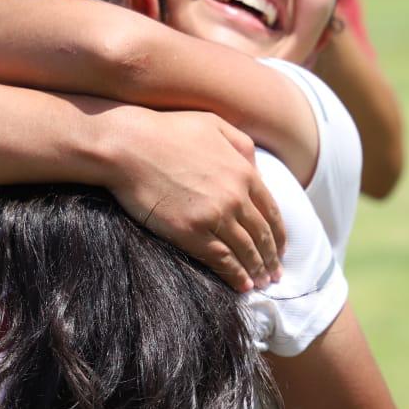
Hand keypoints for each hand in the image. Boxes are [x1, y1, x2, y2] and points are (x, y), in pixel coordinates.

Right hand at [100, 106, 286, 293]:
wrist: (128, 145)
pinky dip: (235, 276)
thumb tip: (257, 169)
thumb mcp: (213, 123)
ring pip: (246, 250)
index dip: (278, 234)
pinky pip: (222, 260)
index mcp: (243, 171)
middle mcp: (235, 195)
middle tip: (275, 274)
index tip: (279, 249)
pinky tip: (242, 285)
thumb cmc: (166, 131)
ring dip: (256, 270)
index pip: (271, 210)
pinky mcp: (191, 233)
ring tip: (261, 283)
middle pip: (262, 234)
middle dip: (271, 257)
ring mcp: (214, 216)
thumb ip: (241, 144)